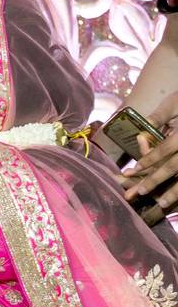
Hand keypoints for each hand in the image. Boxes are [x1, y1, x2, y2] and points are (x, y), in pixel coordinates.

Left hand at [124, 92, 177, 211]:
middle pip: (175, 166)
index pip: (166, 148)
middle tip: (139, 192)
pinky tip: (176, 200)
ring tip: (161, 204)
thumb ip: (159, 116)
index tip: (133, 171)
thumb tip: (140, 135)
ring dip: (175, 192)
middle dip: (156, 180)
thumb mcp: (174, 102)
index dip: (149, 160)